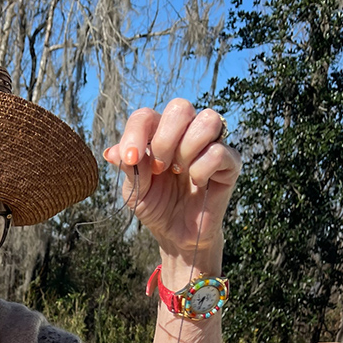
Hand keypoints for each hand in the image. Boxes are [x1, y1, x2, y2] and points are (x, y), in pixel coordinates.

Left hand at [103, 101, 241, 264]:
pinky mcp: (230, 163)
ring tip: (179, 172)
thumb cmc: (156, 206)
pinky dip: (202, 169)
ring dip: (186, 149)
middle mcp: (186, 132)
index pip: (146, 116)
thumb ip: (128, 167)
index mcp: (159, 134)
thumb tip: (112, 152)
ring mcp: (211, 144)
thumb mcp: (135, 190)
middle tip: (160, 168)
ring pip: (207, 120)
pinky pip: (219, 151)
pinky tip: (197, 183)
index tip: (129, 158)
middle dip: (165, 139)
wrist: (176, 234)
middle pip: (180, 107)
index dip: (136, 133)